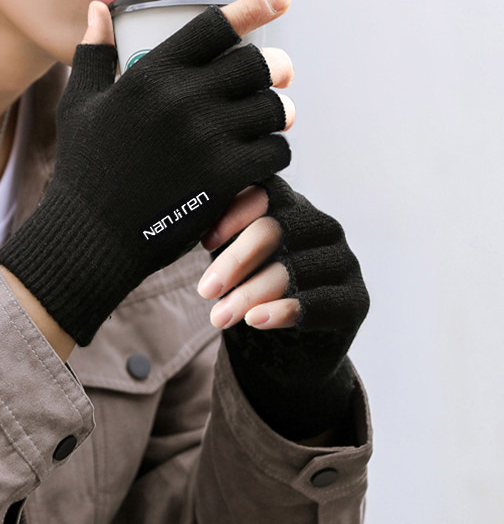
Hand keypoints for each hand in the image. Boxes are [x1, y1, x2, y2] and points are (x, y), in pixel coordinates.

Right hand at [0, 0, 291, 346]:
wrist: (89, 235)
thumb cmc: (82, 167)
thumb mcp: (78, 103)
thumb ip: (93, 53)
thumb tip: (99, 10)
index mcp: (150, 74)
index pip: (215, 28)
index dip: (254, 8)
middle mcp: (182, 99)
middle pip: (255, 64)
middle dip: (272, 69)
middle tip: (276, 77)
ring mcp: (206, 139)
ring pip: (272, 108)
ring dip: (276, 112)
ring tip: (267, 119)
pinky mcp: (224, 178)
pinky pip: (274, 152)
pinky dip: (274, 153)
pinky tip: (259, 158)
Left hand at [200, 177, 369, 440]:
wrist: (295, 348)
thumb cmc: (256, 287)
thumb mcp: (236, 260)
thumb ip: (221, 240)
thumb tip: (184, 228)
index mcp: (291, 205)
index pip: (265, 193)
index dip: (234, 213)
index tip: (204, 241)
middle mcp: (322, 226)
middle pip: (275, 230)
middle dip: (235, 260)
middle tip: (205, 290)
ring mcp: (344, 261)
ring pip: (292, 269)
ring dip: (250, 294)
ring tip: (218, 317)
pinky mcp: (356, 299)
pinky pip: (318, 302)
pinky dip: (282, 311)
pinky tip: (256, 321)